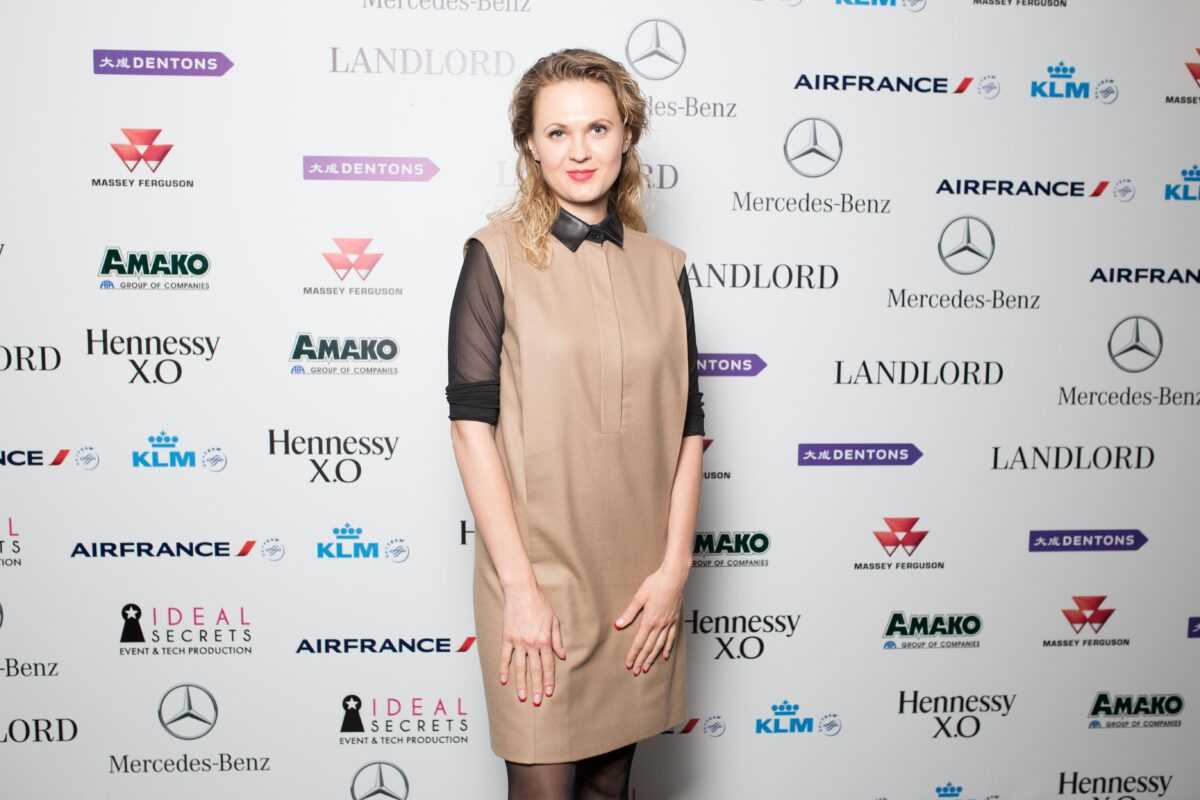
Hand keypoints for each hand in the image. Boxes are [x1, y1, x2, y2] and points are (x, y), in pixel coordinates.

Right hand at [499, 580, 566, 705]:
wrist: (521, 591)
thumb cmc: (540, 604)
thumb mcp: (554, 621)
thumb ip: (557, 640)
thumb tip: (562, 656)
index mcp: (545, 640)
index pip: (548, 665)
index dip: (549, 680)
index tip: (549, 693)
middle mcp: (531, 644)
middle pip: (535, 670)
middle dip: (537, 687)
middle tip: (536, 702)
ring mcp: (518, 642)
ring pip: (519, 667)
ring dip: (521, 683)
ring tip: (522, 697)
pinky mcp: (507, 638)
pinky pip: (505, 657)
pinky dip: (504, 669)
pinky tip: (503, 680)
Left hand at [614, 564, 686, 675]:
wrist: (674, 577)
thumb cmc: (656, 583)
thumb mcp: (639, 597)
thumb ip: (629, 613)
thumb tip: (617, 625)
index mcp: (649, 620)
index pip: (639, 642)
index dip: (633, 654)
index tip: (629, 664)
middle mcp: (659, 625)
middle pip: (649, 647)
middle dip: (641, 660)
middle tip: (636, 672)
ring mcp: (668, 623)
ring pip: (659, 646)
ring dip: (652, 658)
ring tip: (647, 668)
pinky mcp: (674, 620)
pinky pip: (671, 638)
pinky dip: (667, 649)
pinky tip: (664, 656)